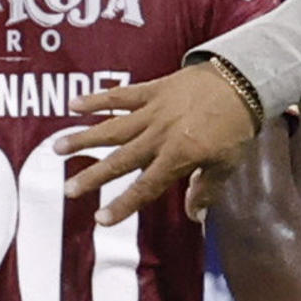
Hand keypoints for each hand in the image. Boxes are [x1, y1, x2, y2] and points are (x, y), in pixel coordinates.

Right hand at [57, 63, 258, 225]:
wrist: (243, 81)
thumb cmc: (237, 126)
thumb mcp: (227, 164)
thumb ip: (206, 189)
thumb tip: (194, 216)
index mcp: (178, 156)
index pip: (145, 187)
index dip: (123, 205)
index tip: (100, 220)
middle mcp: (159, 136)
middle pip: (120, 160)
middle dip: (93, 177)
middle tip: (68, 190)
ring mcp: (153, 111)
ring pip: (112, 128)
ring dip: (84, 139)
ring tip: (58, 149)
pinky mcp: (152, 90)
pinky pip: (120, 95)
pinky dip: (96, 99)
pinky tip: (73, 105)